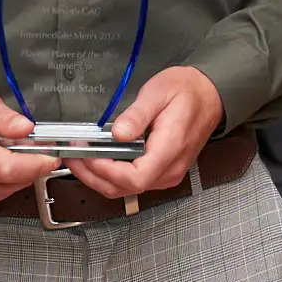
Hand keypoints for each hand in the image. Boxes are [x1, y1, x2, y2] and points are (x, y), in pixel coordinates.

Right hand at [0, 90, 58, 207]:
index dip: (37, 165)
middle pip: (14, 180)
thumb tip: (27, 128)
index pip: (11, 168)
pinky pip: (0, 194)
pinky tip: (2, 165)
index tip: (51, 157)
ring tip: (11, 152)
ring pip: (10, 189)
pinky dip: (9, 182)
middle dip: (32, 165)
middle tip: (34, 147)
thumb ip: (6, 117)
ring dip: (20, 173)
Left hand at [66, 66, 223, 199]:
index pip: (134, 178)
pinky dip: (110, 175)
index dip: (106, 170)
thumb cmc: (187, 92)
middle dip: (93, 175)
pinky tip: (97, 158)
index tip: (87, 153)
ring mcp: (165, 173)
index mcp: (169, 150)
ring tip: (79, 156)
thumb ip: (137, 114)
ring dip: (98, 177)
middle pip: (124, 188)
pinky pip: (131, 183)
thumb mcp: (159, 92)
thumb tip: (118, 133)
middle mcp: (168, 169)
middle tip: (72, 154)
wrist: (209, 96)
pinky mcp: (161, 171)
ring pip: (125, 189)